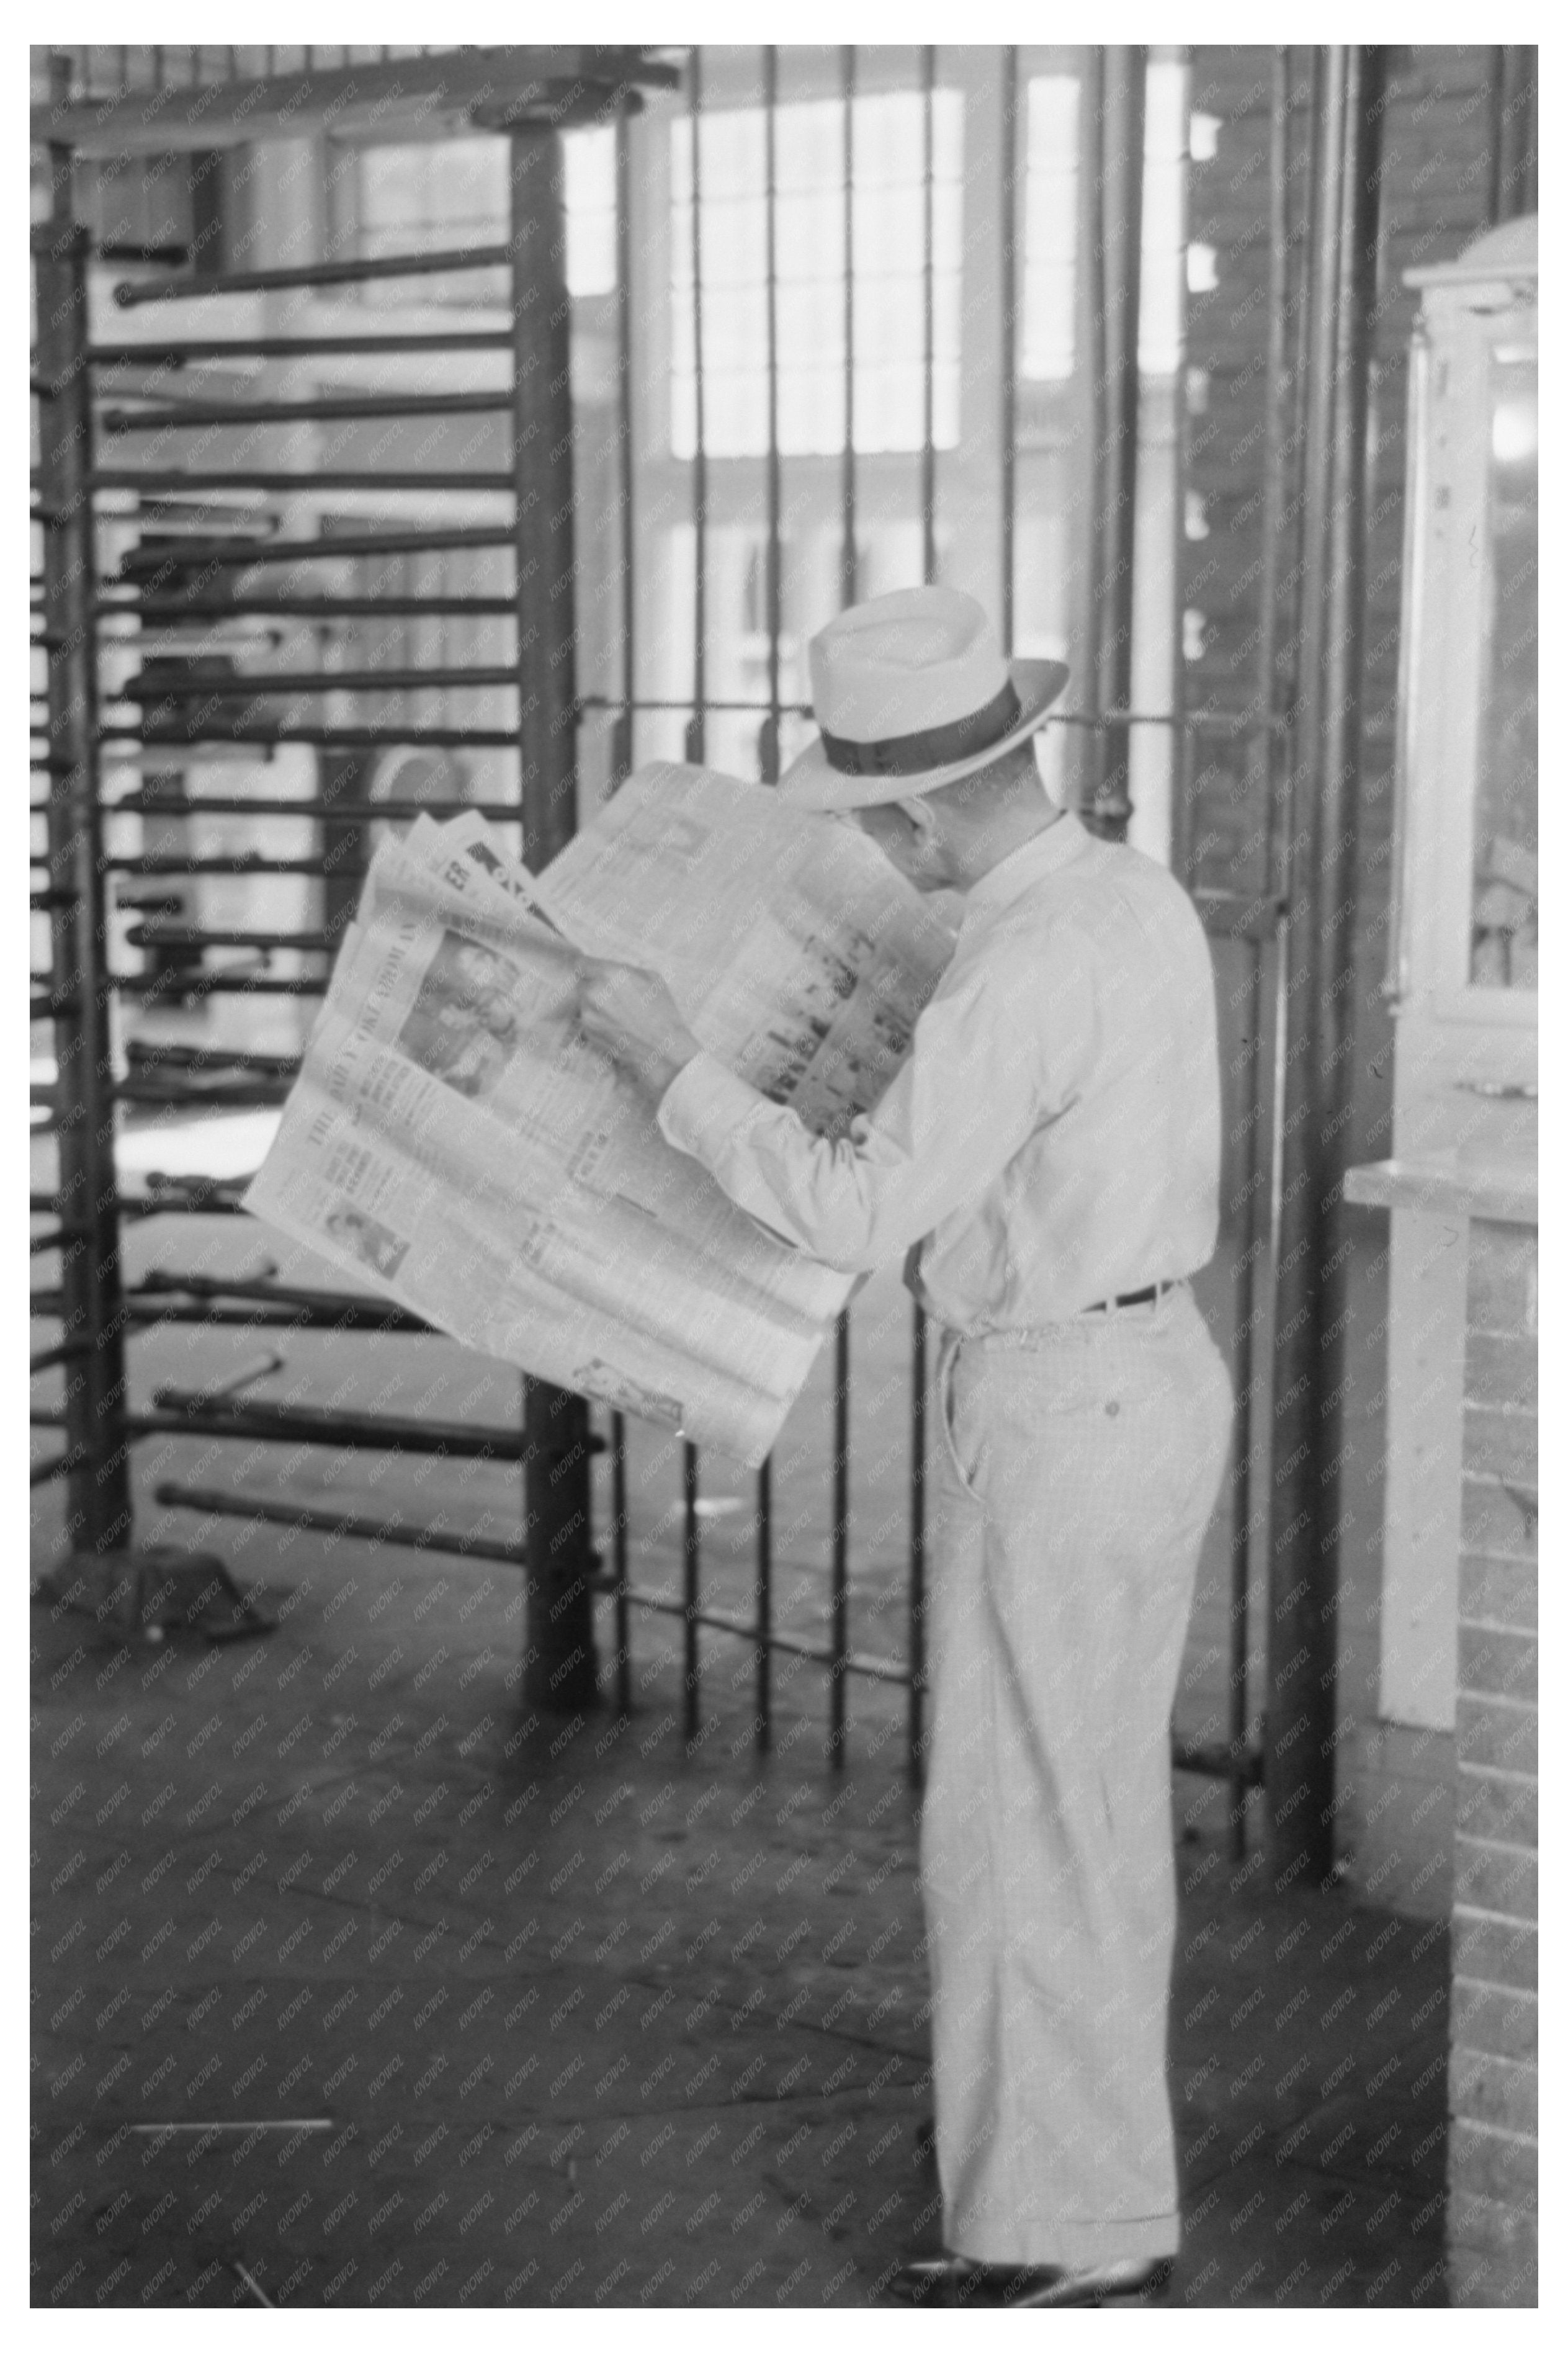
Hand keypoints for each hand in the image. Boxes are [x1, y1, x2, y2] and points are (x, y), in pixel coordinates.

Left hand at [577, 960, 701, 1099]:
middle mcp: (593, 992)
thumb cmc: (662, 1011)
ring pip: (584, 1002)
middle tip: (613, 995)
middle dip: (594, 986)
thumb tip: (613, 968)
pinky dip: (597, 1020)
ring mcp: (587, 1014)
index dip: (589, 968)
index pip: (582, 963)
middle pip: (583, 983)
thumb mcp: (652, 978)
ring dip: (594, 1004)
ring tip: (616, 1013)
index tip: (593, 971)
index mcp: (609, 974)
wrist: (662, 1049)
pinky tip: (615, 1025)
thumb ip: (626, 969)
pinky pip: (588, 1019)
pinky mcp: (587, 1032)